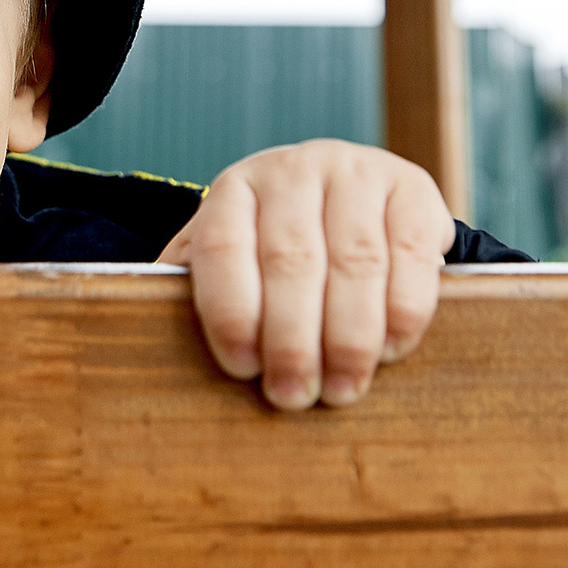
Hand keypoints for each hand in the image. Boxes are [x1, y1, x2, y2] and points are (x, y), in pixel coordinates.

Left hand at [165, 139, 452, 411]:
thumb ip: (199, 296)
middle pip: (290, 260)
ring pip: (354, 261)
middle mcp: (292, 171)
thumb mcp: (231, 263)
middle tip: (294, 396)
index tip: (242, 368)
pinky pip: (411, 253)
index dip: (230, 312)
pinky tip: (390, 349)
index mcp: (234, 191)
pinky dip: (403, 309)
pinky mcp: (413, 188)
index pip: (222, 248)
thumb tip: (154, 350)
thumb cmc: (275, 253)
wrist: (353, 202)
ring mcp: (356, 173)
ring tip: (343, 388)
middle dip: (292, 339)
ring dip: (350, 336)